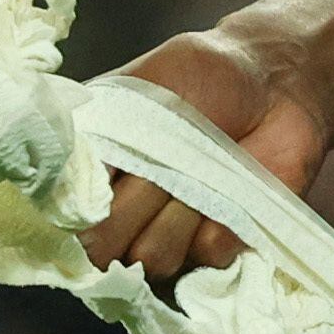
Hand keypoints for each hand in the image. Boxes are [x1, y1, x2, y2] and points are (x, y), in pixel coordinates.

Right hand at [82, 27, 329, 287]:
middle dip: (132, 203)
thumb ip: (90, 137)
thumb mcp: (134, 90)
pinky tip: (234, 183)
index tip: (111, 173)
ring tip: (202, 166)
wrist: (272, 80)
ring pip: (154, 257)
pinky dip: (222, 217)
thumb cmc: (198, 76)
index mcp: (95, 178)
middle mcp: (125, 217)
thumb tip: (62, 182)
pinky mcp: (220, 247)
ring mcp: (172, 236)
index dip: (85, 207)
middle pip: (104, 248)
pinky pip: (207, 254)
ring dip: (179, 210)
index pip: (64, 225)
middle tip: (162, 159)